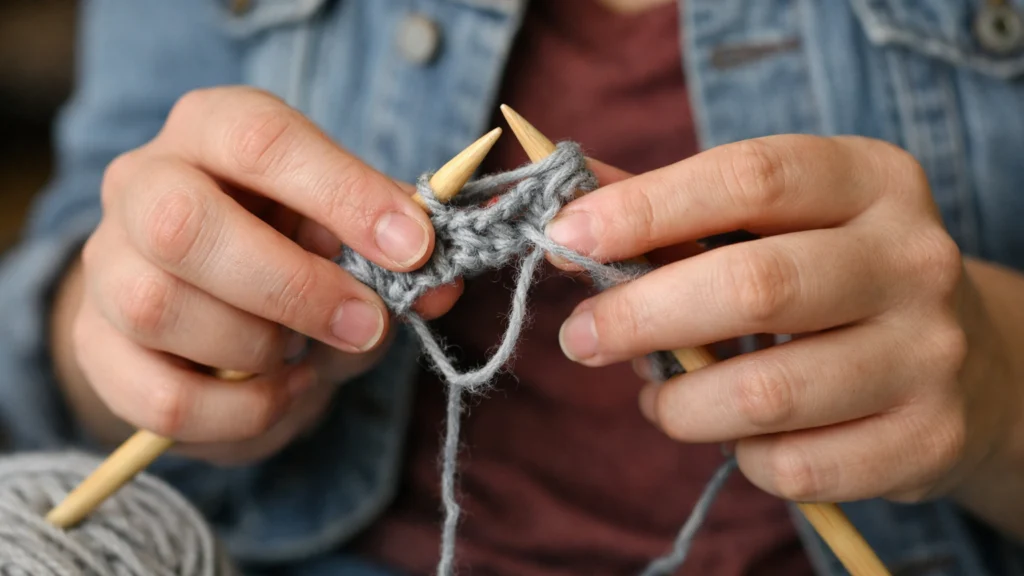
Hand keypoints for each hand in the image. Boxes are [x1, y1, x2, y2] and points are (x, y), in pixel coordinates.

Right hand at [53, 86, 460, 464]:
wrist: (207, 292)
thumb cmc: (290, 244)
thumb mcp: (347, 231)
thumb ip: (393, 251)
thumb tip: (440, 287)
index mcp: (211, 130)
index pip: (262, 140)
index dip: (344, 194)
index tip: (414, 246)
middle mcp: (142, 184)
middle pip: (184, 226)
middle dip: (294, 287)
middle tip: (365, 323)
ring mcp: (107, 267)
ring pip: (162, 310)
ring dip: (262, 350)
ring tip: (310, 359)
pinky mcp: (96, 348)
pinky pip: (162, 399)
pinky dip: (241, 412)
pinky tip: (280, 393)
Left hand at [547, 135, 1019, 507]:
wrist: (965, 363)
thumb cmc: (833, 277)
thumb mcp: (777, 222)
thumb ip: (674, 211)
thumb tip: (568, 215)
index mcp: (870, 180)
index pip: (750, 179)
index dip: (647, 208)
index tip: (567, 237)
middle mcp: (913, 260)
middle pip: (755, 287)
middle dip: (640, 317)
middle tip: (580, 337)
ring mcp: (928, 354)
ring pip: (766, 394)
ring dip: (679, 404)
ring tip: (657, 396)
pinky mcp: (924, 441)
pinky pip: (793, 465)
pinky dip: (738, 455)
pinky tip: (734, 434)